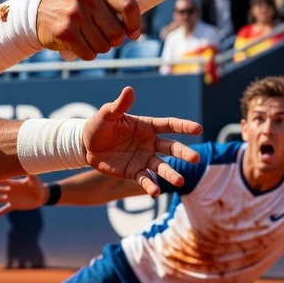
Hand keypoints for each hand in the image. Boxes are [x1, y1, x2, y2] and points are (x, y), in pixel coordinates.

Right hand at [0, 175, 48, 217]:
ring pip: (0, 199)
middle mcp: (10, 190)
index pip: (3, 181)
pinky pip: (6, 209)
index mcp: (14, 183)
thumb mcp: (34, 179)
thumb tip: (28, 168)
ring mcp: (11, 198)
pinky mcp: (14, 205)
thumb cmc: (37, 185)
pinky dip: (0, 212)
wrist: (41, 196)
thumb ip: (30, 175)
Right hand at [35, 0, 139, 59]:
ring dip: (98, 48)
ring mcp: (75, 14)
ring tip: (87, 39)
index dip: (135, 24)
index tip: (133, 34)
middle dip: (113, 41)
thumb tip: (135, 32)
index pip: (129, 5)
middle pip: (117, 33)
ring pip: (104, 46)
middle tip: (102, 37)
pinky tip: (78, 45)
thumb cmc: (72, 7)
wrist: (36, 13)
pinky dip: (87, 54)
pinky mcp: (65, 31)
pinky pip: (89, 54)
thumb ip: (113, 7)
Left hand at [82, 87, 201, 195]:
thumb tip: (129, 90)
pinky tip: (155, 192)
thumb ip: (119, 105)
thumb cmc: (99, 126)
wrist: (86, 145)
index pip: (169, 125)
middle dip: (184, 153)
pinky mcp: (134, 172)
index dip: (184, 126)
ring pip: (161, 167)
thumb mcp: (107, 114)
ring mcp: (143, 159)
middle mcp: (150, 143)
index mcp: (147, 126)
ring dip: (171, 174)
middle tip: (196, 159)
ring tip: (179, 182)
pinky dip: (151, 186)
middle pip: (171, 148)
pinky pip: (145, 179)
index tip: (198, 128)